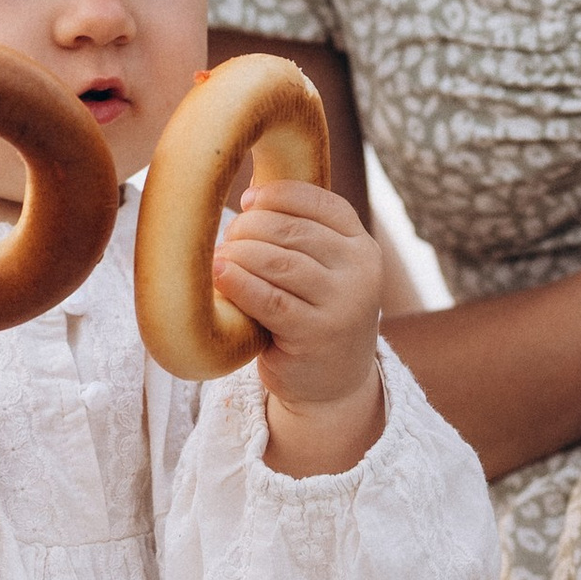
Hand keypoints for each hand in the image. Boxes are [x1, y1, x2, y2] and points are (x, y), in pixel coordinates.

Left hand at [214, 176, 385, 472]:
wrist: (333, 384)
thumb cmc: (313, 315)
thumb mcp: (321, 271)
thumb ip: (299, 236)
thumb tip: (248, 195)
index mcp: (362, 246)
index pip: (321, 203)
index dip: (278, 195)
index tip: (247, 201)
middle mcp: (360, 271)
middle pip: (294, 231)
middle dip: (251, 227)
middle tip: (226, 237)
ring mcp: (342, 304)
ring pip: (279, 262)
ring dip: (240, 254)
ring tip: (218, 258)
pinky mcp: (315, 334)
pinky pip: (269, 299)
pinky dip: (239, 283)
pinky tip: (219, 275)